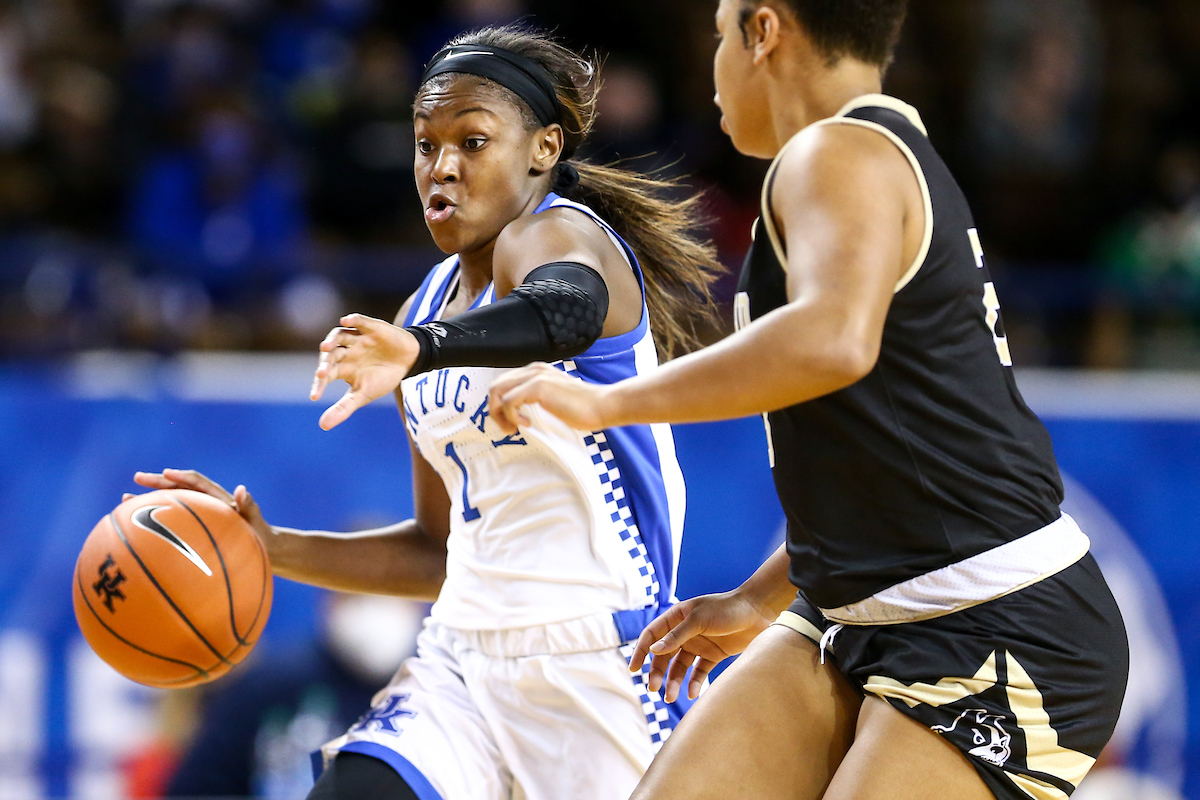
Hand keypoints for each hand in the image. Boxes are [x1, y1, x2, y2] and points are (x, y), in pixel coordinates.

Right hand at [126, 469, 274, 557]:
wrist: (259, 548)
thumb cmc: (257, 534)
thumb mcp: (255, 520)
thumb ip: (249, 506)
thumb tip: (242, 490)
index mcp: (217, 497)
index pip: (198, 482)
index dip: (183, 477)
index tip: (166, 473)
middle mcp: (204, 501)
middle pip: (177, 487)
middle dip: (157, 481)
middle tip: (137, 477)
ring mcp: (196, 513)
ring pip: (169, 503)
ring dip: (149, 500)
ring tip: (124, 499)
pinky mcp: (190, 526)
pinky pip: (170, 521)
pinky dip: (153, 521)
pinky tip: (134, 528)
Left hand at [311, 314, 418, 430]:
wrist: (409, 360)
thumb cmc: (384, 377)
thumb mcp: (364, 394)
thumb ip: (344, 408)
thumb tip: (323, 426)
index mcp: (342, 367)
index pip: (326, 374)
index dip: (320, 384)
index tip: (315, 397)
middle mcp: (346, 351)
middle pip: (331, 354)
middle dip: (326, 363)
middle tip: (323, 373)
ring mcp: (358, 338)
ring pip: (340, 335)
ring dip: (332, 340)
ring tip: (327, 346)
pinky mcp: (371, 327)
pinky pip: (360, 321)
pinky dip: (353, 320)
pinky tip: (346, 320)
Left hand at [489, 363, 613, 433]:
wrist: (601, 405)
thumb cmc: (582, 408)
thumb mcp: (552, 400)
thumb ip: (535, 400)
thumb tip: (518, 415)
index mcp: (535, 372)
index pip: (504, 384)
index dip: (500, 406)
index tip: (511, 423)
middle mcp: (532, 370)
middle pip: (495, 386)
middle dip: (495, 410)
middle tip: (508, 428)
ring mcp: (534, 376)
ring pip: (497, 391)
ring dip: (500, 414)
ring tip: (514, 427)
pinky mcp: (537, 387)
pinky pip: (508, 402)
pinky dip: (512, 416)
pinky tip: (526, 423)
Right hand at [628, 591, 776, 702]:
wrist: (758, 611)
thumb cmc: (727, 609)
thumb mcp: (699, 619)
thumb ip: (677, 636)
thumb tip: (654, 650)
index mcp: (677, 617)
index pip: (652, 635)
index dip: (641, 651)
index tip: (634, 669)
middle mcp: (685, 632)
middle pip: (664, 655)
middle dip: (657, 672)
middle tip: (653, 689)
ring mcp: (699, 644)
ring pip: (680, 666)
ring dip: (674, 681)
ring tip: (671, 697)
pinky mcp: (713, 655)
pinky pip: (699, 672)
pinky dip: (694, 683)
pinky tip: (692, 693)